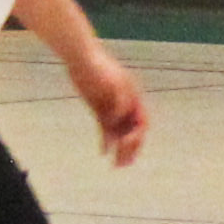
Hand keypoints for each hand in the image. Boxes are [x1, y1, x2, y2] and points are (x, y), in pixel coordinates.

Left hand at [69, 49, 148, 166]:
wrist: (81, 57)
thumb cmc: (99, 66)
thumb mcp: (113, 81)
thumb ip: (120, 98)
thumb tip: (120, 116)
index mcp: (134, 98)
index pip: (142, 123)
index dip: (138, 136)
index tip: (128, 144)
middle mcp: (126, 105)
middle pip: (132, 132)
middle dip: (131, 149)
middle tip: (124, 164)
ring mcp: (113, 108)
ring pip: (119, 133)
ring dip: (120, 149)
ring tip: (117, 165)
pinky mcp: (99, 109)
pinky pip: (105, 129)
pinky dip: (105, 141)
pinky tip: (103, 152)